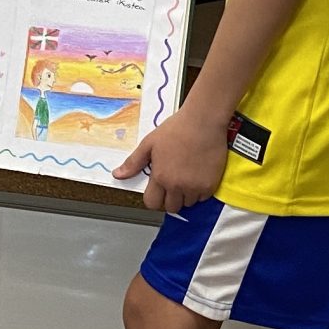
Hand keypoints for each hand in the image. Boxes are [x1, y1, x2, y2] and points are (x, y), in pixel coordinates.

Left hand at [114, 107, 229, 212]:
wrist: (203, 121)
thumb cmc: (177, 129)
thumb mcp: (149, 143)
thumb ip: (134, 162)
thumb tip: (118, 175)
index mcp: (160, 177)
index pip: (152, 203)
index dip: (153, 198)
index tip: (157, 190)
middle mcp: (178, 186)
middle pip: (171, 207)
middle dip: (170, 198)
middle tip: (172, 183)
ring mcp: (196, 187)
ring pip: (188, 203)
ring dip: (186, 195)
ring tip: (186, 177)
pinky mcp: (211, 185)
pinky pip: (203, 198)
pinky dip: (200, 191)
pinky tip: (197, 176)